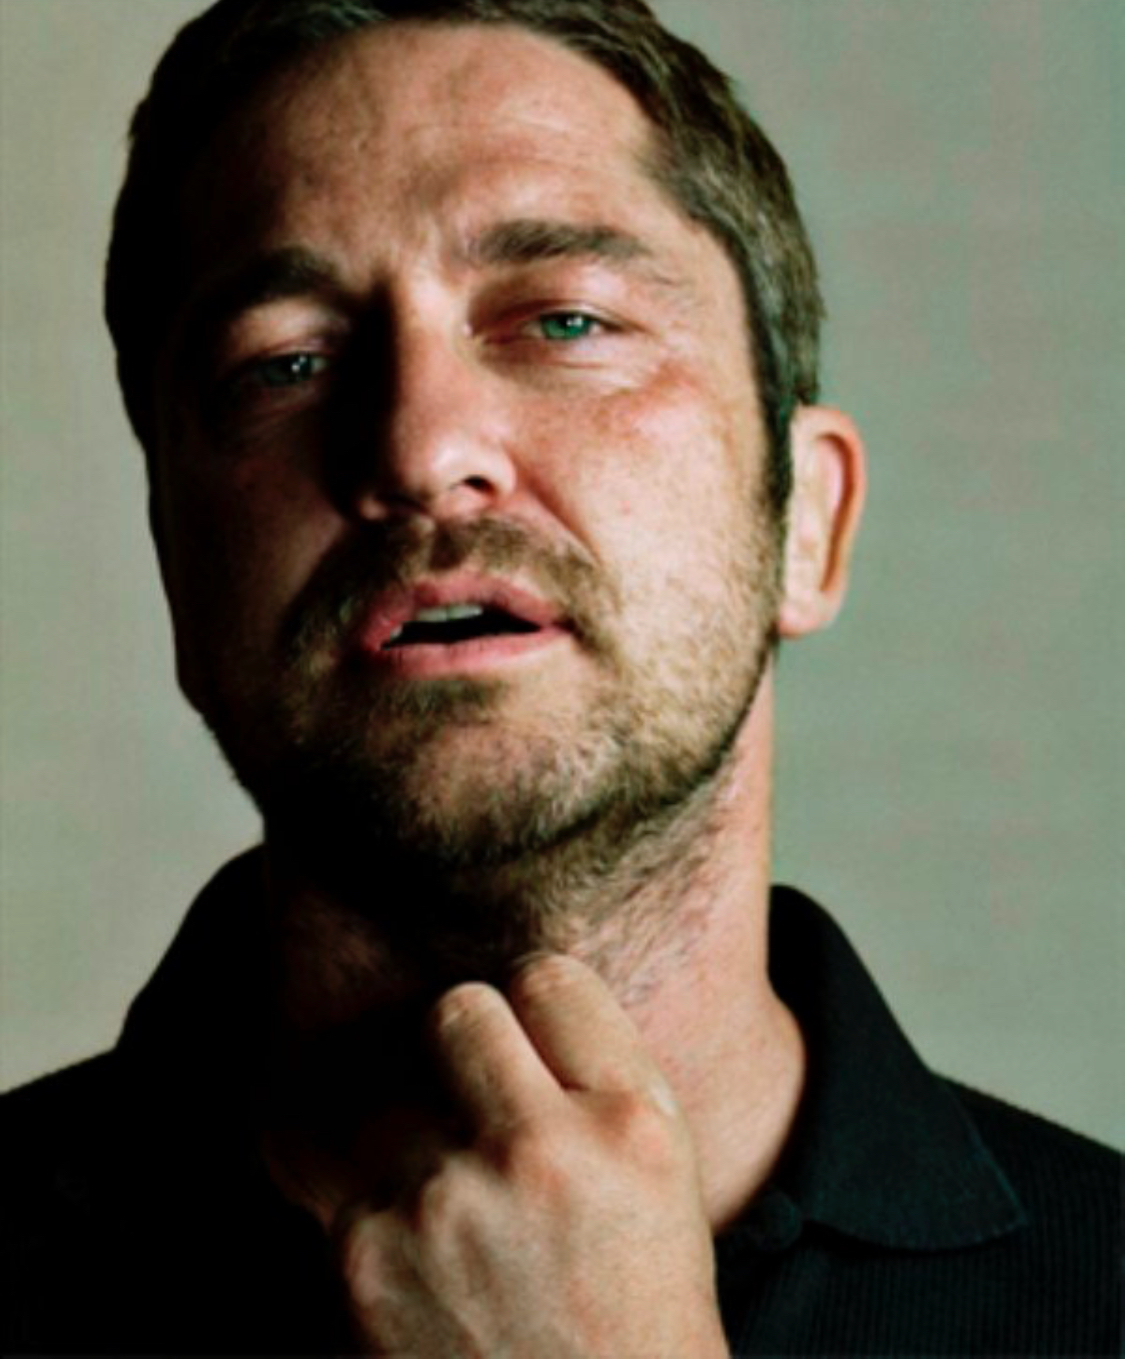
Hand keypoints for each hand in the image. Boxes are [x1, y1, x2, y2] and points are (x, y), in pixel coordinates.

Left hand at [268, 954, 727, 1356]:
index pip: (547, 979)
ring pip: (395, 1096)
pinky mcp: (367, 1257)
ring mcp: (444, 1205)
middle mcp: (537, 1153)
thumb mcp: (663, 1167)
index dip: (535, 1008)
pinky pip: (357, 1179)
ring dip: (422, 1137)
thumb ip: (598, 1068)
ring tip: (467, 1210)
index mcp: (627, 1123)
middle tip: (483, 1100)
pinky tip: (435, 1265)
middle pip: (458, 1009)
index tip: (533, 1042)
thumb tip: (508, 984)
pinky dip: (387, 1213)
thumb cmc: (635, 1296)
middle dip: (465, 1044)